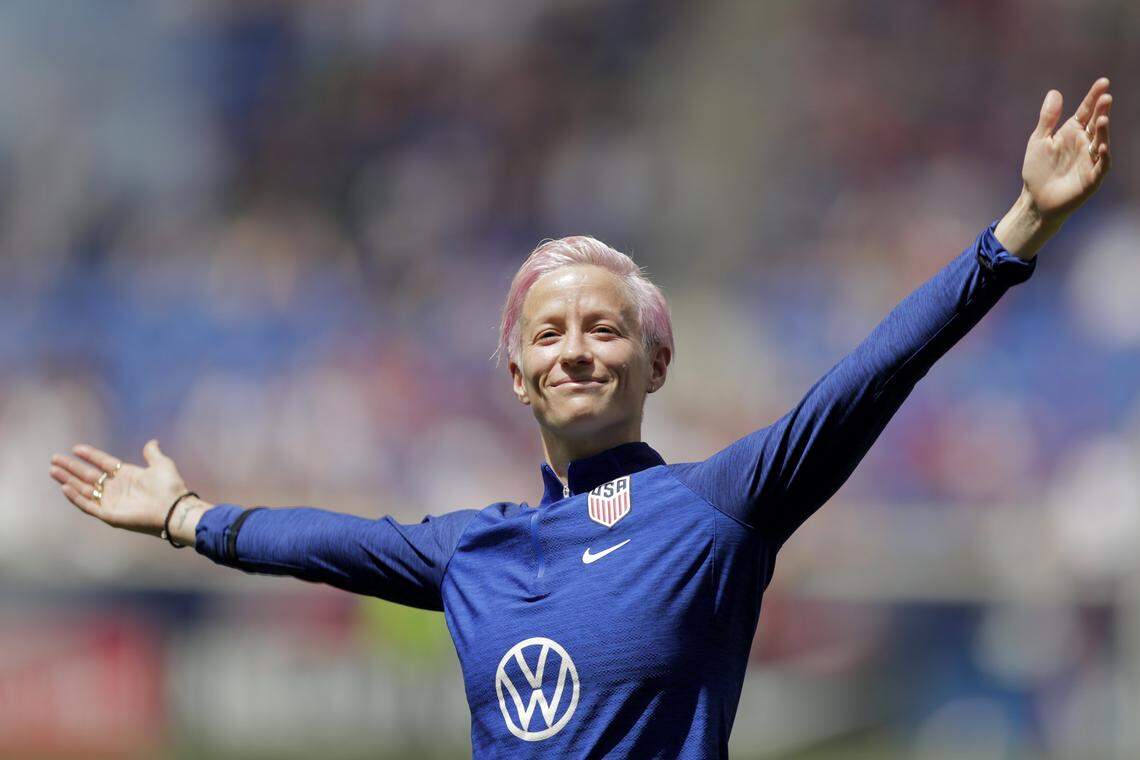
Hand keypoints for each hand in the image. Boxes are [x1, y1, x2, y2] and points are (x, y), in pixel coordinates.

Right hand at [50, 439, 187, 536]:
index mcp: (127, 475)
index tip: (76, 448)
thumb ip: (152, 453)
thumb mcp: (161, 464)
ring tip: (53, 470)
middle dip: (71, 467)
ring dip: (68, 480)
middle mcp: (117, 488)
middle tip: (55, 458)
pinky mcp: (108, 514)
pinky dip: (75, 497)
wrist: (173, 508)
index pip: (103, 463)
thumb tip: (152, 442)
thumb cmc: (170, 487)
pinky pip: (87, 505)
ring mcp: (111, 501)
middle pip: (88, 476)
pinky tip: (64, 487)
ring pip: (84, 489)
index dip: (90, 455)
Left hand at [1023, 77, 1112, 222]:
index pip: (1086, 111)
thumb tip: (1055, 92)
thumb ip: (1047, 118)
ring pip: (1100, 142)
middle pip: (1095, 124)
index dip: (1094, 97)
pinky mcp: (1092, 178)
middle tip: (1106, 97)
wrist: (1035, 199)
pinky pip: (1101, 165)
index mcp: (1072, 132)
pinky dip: (1102, 156)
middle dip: (1102, 111)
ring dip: (1103, 132)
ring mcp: (1090, 160)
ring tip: (1101, 119)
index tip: (1103, 82)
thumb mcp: (1039, 141)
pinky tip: (1100, 146)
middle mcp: (1084, 144)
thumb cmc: (1038, 170)